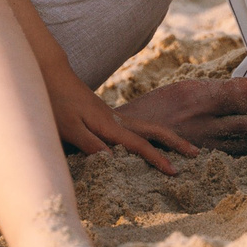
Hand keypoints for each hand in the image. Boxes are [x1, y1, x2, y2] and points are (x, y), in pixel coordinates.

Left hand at [43, 62, 196, 175]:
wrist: (51, 75)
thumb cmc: (56, 103)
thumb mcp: (70, 128)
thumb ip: (90, 144)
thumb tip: (112, 160)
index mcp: (109, 126)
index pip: (139, 144)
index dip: (156, 158)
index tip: (174, 171)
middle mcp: (116, 120)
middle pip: (152, 131)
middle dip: (174, 142)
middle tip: (195, 154)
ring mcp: (112, 115)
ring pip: (145, 128)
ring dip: (164, 138)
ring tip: (179, 147)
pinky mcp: (105, 115)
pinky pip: (134, 128)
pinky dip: (149, 135)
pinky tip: (148, 142)